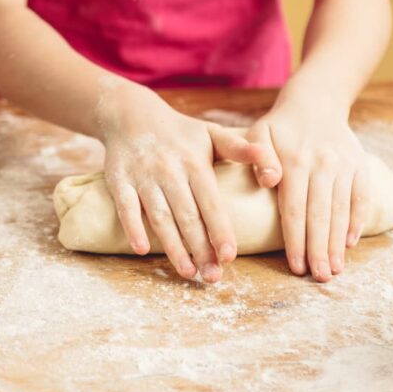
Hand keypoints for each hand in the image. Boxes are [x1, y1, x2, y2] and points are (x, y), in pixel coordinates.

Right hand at [97, 85, 261, 282]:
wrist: (130, 114)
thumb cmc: (180, 132)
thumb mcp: (212, 133)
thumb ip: (241, 149)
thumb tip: (274, 168)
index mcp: (195, 161)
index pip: (211, 202)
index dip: (220, 230)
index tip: (229, 256)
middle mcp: (169, 169)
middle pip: (187, 215)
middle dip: (200, 248)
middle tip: (213, 277)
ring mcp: (142, 176)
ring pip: (160, 216)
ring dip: (173, 246)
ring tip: (188, 272)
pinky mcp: (118, 181)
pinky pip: (126, 207)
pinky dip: (133, 227)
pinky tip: (142, 249)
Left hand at [245, 94, 370, 282]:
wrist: (316, 102)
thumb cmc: (280, 126)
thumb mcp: (259, 132)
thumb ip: (258, 156)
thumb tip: (268, 181)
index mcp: (295, 161)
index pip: (294, 209)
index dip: (296, 240)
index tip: (296, 266)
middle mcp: (322, 165)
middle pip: (320, 215)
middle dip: (320, 249)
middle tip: (319, 278)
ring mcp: (344, 166)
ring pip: (342, 210)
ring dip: (338, 242)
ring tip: (335, 269)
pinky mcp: (360, 165)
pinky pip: (361, 197)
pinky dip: (358, 221)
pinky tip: (351, 243)